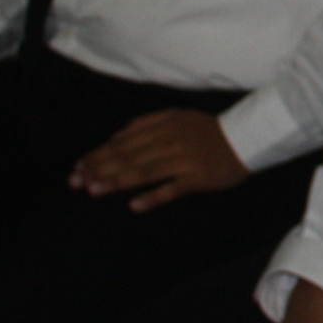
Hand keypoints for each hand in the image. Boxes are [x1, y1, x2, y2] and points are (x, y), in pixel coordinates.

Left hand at [70, 109, 248, 210]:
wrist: (248, 137)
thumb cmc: (209, 130)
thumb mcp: (177, 116)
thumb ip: (147, 123)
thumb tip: (116, 135)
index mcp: (163, 127)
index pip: (123, 143)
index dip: (99, 155)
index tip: (77, 167)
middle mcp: (170, 142)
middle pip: (129, 157)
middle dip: (99, 169)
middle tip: (75, 182)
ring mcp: (184, 161)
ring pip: (145, 171)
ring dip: (117, 181)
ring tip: (93, 190)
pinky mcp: (198, 178)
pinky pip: (173, 189)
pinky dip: (154, 196)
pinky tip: (134, 205)